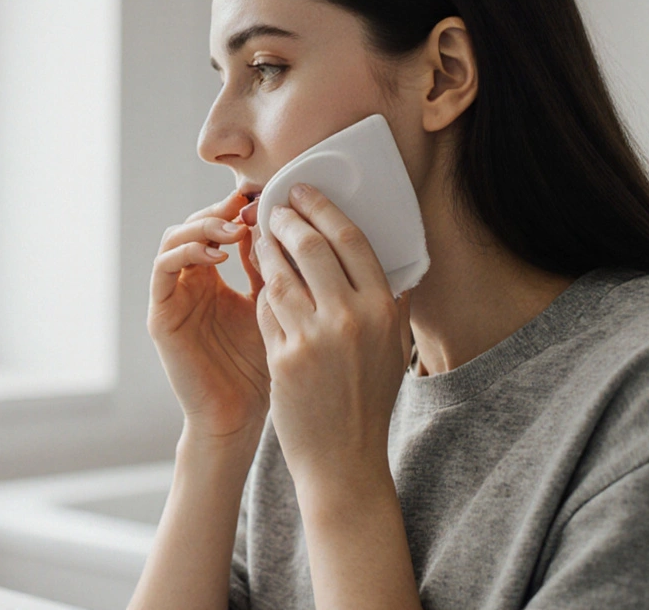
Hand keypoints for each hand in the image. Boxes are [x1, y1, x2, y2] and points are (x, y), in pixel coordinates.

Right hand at [148, 191, 270, 445]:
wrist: (239, 417)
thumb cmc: (260, 366)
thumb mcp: (272, 306)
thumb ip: (269, 268)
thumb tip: (280, 223)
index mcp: (213, 277)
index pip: (218, 226)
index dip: (239, 208)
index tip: (268, 199)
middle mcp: (189, 282)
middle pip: (195, 223)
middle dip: (222, 210)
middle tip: (249, 208)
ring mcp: (173, 297)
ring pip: (175, 238)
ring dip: (203, 226)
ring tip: (235, 229)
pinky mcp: (161, 315)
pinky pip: (163, 270)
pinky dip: (188, 254)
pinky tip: (219, 257)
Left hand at [255, 183, 412, 488]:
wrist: (343, 458)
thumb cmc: (367, 400)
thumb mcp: (392, 349)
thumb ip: (390, 303)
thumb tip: (390, 262)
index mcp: (382, 310)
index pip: (350, 240)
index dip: (323, 208)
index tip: (304, 192)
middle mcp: (351, 319)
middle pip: (311, 246)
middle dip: (287, 218)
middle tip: (274, 205)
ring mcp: (315, 338)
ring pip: (280, 273)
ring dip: (265, 248)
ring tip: (259, 234)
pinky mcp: (283, 357)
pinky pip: (266, 308)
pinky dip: (260, 288)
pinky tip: (256, 277)